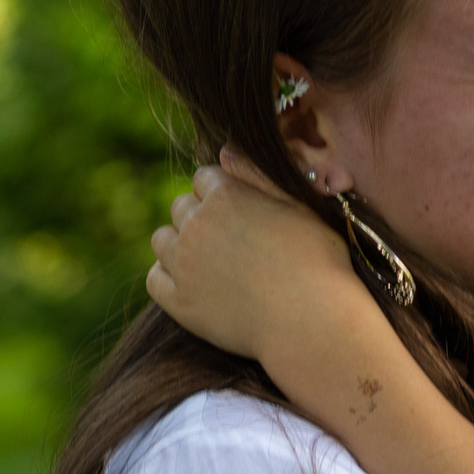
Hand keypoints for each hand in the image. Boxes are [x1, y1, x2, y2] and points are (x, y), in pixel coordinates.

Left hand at [146, 152, 370, 362]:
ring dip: (179, 245)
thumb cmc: (318, 262)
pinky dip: (168, 277)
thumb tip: (223, 152)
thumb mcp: (297, 207)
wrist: (312, 321)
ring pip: (162, 240)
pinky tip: (193, 284)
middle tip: (229, 242)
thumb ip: (256, 176)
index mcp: (226, 195)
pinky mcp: (178, 302)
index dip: (222, 193)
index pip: (204, 178)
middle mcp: (197, 224)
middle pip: (181, 207)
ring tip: (209, 262)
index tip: (239, 214)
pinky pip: (155, 278)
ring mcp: (183, 264)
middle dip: (200, 217)